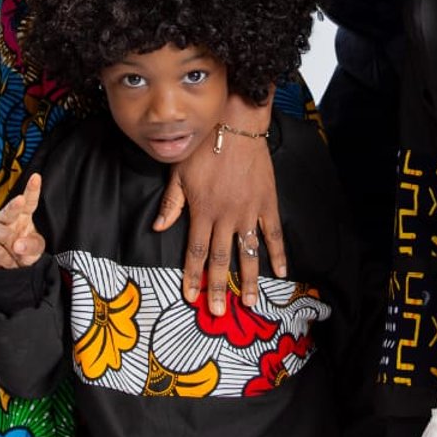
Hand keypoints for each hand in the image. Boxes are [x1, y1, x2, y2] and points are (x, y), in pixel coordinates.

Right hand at [0, 173, 45, 268]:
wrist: (7, 269)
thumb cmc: (23, 251)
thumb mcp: (36, 250)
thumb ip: (32, 245)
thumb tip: (18, 244)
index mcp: (23, 214)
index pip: (29, 200)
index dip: (32, 189)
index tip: (36, 177)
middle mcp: (7, 217)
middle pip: (11, 210)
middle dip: (14, 205)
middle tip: (20, 201)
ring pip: (5, 236)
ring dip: (14, 252)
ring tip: (16, 257)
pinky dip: (5, 260)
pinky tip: (7, 261)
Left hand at [153, 93, 285, 313]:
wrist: (236, 125)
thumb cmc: (203, 145)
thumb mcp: (179, 172)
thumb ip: (171, 203)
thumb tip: (156, 228)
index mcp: (202, 211)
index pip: (194, 252)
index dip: (191, 277)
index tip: (190, 297)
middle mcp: (225, 216)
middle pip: (219, 259)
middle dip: (217, 287)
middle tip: (219, 311)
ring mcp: (248, 211)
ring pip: (248, 252)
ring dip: (247, 279)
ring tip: (249, 301)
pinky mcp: (267, 203)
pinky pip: (274, 234)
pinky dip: (278, 254)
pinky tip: (280, 272)